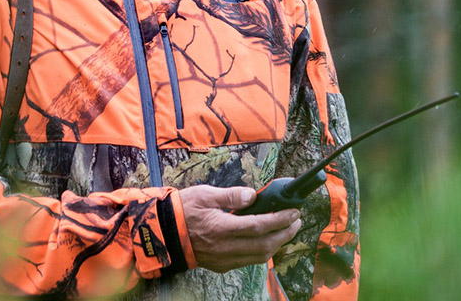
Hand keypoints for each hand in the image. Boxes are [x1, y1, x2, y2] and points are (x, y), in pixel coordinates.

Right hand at [178, 184, 301, 272]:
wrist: (164, 233)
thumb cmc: (183, 209)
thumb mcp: (204, 194)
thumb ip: (230, 195)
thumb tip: (252, 195)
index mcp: (221, 227)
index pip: (259, 226)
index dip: (279, 219)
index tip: (293, 211)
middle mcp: (225, 247)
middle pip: (264, 245)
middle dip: (285, 233)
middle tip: (296, 221)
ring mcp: (224, 259)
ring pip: (259, 257)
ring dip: (277, 244)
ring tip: (287, 230)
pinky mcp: (222, 265)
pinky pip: (249, 261)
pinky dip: (263, 252)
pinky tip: (268, 241)